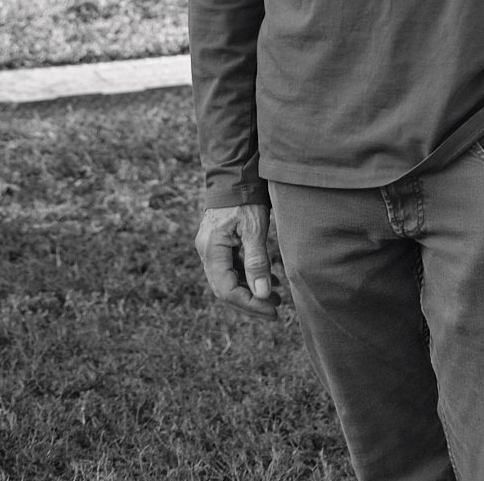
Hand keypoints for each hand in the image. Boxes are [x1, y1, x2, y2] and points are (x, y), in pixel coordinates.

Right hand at [194, 202, 278, 318]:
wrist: (235, 172)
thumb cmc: (245, 197)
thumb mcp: (254, 228)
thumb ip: (257, 261)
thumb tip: (262, 295)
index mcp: (211, 249)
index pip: (227, 290)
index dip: (249, 304)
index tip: (271, 311)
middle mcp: (207, 251)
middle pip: (226, 288)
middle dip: (251, 301)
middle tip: (275, 309)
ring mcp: (211, 247)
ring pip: (229, 279)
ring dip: (251, 290)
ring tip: (276, 297)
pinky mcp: (220, 243)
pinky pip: (232, 267)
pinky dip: (248, 275)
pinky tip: (268, 279)